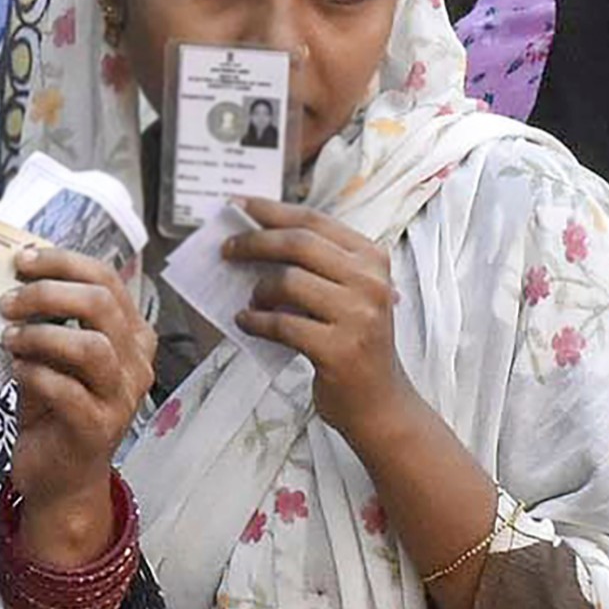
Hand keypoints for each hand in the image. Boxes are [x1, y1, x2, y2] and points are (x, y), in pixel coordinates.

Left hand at [0, 243, 157, 564]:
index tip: (22, 261)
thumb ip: (46, 320)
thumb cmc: (54, 411)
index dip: (64, 263)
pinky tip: (17, 370)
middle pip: (102, 304)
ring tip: (11, 337)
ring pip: (92, 347)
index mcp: (130, 336)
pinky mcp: (98, 429)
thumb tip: (11, 278)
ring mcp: (121, 398)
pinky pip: (68, 391)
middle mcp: (135, 363)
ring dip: (42, 335)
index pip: (107, 280)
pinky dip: (36, 374)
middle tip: (9, 300)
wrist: (60, 478)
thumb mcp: (52, 357)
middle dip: (48, 292)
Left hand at [222, 200, 417, 439]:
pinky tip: (247, 322)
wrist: (380, 402)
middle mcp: (370, 283)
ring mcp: (358, 316)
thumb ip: (318, 266)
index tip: (238, 206)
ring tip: (251, 299)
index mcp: (373, 259)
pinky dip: (256, 322)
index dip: (272, 210)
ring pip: (288, 281)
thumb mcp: (350, 294)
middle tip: (227, 250)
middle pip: (299, 244)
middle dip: (255, 242)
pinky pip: (282, 324)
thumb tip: (258, 238)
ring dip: (259, 289)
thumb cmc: (356, 344)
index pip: (315, 221)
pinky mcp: (339, 349)